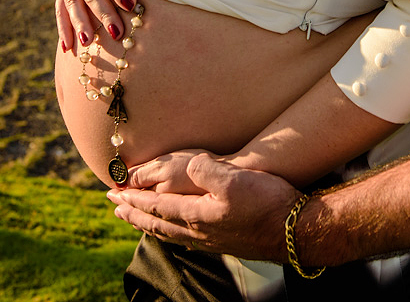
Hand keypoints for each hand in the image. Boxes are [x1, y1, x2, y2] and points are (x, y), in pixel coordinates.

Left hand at [108, 153, 300, 260]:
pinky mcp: (224, 243)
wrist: (295, 231)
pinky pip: (185, 239)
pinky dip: (169, 233)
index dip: (134, 200)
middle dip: (134, 214)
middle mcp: (199, 232)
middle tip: (115, 207)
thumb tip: (188, 166)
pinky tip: (175, 232)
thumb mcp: (235, 179)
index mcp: (197, 215)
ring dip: (148, 225)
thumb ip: (206, 170)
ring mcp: (211, 240)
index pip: (156, 207)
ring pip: (170, 234)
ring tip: (136, 220)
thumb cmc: (266, 203)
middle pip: (157, 224)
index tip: (114, 194)